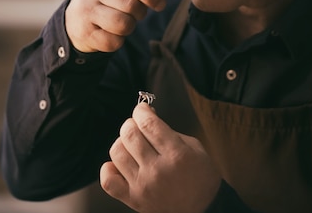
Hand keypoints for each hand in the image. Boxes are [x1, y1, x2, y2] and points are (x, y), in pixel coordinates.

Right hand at [65, 0, 166, 52]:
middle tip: (136, 13)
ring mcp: (86, 11)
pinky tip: (110, 32)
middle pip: (131, 4)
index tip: (160, 3)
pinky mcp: (85, 33)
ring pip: (124, 24)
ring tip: (122, 21)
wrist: (75, 20)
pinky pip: (114, 42)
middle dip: (141, 12)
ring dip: (129, 27)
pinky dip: (118, 41)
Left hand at [100, 104, 221, 212]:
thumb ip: (171, 132)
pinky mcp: (133, 200)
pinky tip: (119, 164)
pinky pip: (108, 181)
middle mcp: (158, 170)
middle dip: (132, 123)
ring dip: (122, 142)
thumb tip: (147, 117)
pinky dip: (109, 168)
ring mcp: (143, 186)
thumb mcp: (196, 149)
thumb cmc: (201, 178)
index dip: (141, 111)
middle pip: (130, 134)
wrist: (203, 212)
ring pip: (117, 152)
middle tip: (137, 125)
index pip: (148, 123)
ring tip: (131, 144)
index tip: (142, 109)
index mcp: (177, 155)